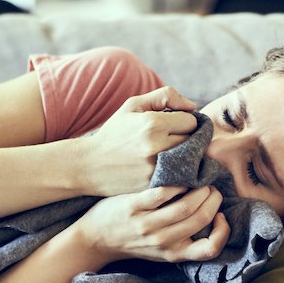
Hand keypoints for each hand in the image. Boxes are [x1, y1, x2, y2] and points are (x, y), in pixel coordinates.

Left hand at [69, 185, 229, 265]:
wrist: (94, 239)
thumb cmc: (132, 241)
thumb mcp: (160, 250)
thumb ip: (183, 239)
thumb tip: (211, 216)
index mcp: (173, 253)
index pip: (210, 249)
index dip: (223, 232)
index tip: (219, 217)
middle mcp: (162, 242)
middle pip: (201, 219)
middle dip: (213, 199)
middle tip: (211, 188)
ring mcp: (148, 225)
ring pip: (187, 205)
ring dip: (199, 188)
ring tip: (198, 180)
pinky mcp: (134, 207)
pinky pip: (164, 191)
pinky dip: (177, 181)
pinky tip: (178, 174)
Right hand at [82, 86, 197, 196]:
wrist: (90, 165)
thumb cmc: (114, 132)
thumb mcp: (133, 105)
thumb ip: (165, 96)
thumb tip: (192, 106)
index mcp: (153, 124)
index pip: (191, 121)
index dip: (186, 121)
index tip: (176, 125)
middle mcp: (157, 146)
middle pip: (194, 142)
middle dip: (189, 139)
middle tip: (175, 140)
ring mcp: (157, 169)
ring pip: (190, 161)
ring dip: (187, 157)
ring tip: (173, 153)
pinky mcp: (155, 186)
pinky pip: (182, 178)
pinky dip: (180, 173)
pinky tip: (169, 169)